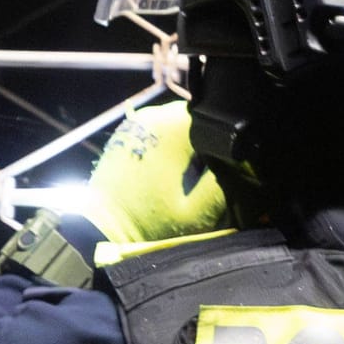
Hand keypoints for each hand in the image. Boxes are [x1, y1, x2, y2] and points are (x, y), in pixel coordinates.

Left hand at [78, 101, 229, 244]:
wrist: (102, 228)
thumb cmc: (148, 223)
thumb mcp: (196, 214)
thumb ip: (223, 186)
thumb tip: (241, 166)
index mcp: (174, 128)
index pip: (218, 122)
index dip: (228, 146)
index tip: (225, 171)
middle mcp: (155, 115)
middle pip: (200, 120)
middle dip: (209, 144)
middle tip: (206, 177)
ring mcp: (138, 121)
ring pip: (180, 124)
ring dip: (190, 144)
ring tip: (187, 175)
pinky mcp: (128, 131)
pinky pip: (161, 130)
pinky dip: (170, 146)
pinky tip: (169, 171)